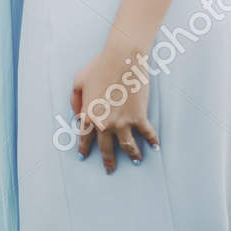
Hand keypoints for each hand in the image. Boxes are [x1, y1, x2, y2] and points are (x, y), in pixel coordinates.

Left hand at [71, 44, 158, 172]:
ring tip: (136, 161)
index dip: (84, 149)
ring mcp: (123, 122)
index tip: (83, 158)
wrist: (121, 60)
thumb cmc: (98, 67)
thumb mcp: (78, 82)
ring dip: (133, 155)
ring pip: (128, 146)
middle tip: (110, 171)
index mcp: (89, 115)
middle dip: (108, 161)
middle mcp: (104, 124)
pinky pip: (147, 134)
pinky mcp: (139, 117)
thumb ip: (75, 101)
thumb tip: (78, 116)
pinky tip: (155, 147)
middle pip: (107, 148)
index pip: (85, 138)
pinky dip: (152, 141)